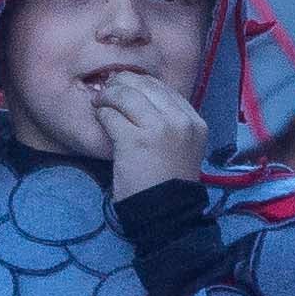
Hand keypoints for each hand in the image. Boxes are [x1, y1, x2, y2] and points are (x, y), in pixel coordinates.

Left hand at [86, 65, 205, 200]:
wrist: (165, 212)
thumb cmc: (168, 180)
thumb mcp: (182, 145)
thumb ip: (169, 120)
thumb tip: (137, 92)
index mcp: (194, 121)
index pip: (163, 87)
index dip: (140, 83)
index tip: (125, 88)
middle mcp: (180, 121)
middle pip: (144, 85)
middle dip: (121, 84)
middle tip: (107, 91)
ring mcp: (159, 129)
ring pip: (126, 95)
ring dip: (108, 96)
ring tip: (100, 104)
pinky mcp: (135, 140)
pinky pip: (112, 115)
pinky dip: (102, 114)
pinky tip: (100, 119)